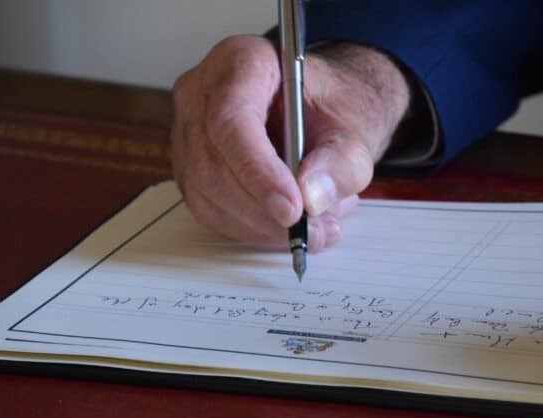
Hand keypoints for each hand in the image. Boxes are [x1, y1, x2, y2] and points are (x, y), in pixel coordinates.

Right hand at [170, 35, 409, 250]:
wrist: (318, 111)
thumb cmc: (328, 106)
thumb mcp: (354, 125)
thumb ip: (342, 160)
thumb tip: (312, 196)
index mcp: (240, 62)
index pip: (231, 119)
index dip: (258, 170)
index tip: (293, 208)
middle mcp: (202, 93)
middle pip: (214, 163)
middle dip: (265, 209)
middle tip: (314, 228)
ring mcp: (188, 132)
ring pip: (208, 194)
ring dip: (262, 225)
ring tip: (314, 225)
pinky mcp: (190, 168)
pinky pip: (209, 210)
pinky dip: (251, 229)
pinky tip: (285, 224)